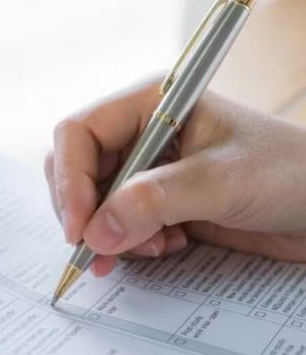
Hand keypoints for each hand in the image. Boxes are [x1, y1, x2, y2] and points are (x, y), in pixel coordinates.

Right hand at [45, 78, 305, 275]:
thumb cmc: (289, 172)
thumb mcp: (221, 181)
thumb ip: (155, 201)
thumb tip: (95, 231)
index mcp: (152, 104)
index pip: (79, 134)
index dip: (71, 180)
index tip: (81, 228)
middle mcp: (142, 133)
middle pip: (79, 169)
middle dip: (87, 212)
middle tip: (101, 250)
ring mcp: (148, 168)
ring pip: (96, 202)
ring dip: (111, 232)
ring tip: (150, 247)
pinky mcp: (157, 200)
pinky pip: (118, 222)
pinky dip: (131, 242)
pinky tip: (166, 245)